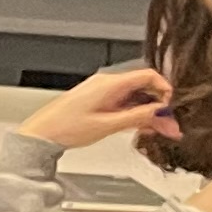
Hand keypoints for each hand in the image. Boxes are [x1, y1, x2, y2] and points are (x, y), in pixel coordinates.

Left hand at [22, 63, 177, 150]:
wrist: (39, 136)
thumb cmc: (64, 128)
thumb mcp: (107, 125)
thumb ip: (137, 117)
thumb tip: (161, 112)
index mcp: (109, 84)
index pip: (148, 75)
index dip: (165, 90)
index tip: (172, 107)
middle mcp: (107, 84)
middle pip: (144, 89)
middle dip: (160, 107)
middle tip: (171, 126)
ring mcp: (102, 93)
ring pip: (135, 99)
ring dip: (150, 114)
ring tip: (162, 132)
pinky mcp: (98, 102)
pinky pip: (124, 105)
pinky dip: (135, 115)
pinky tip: (144, 128)